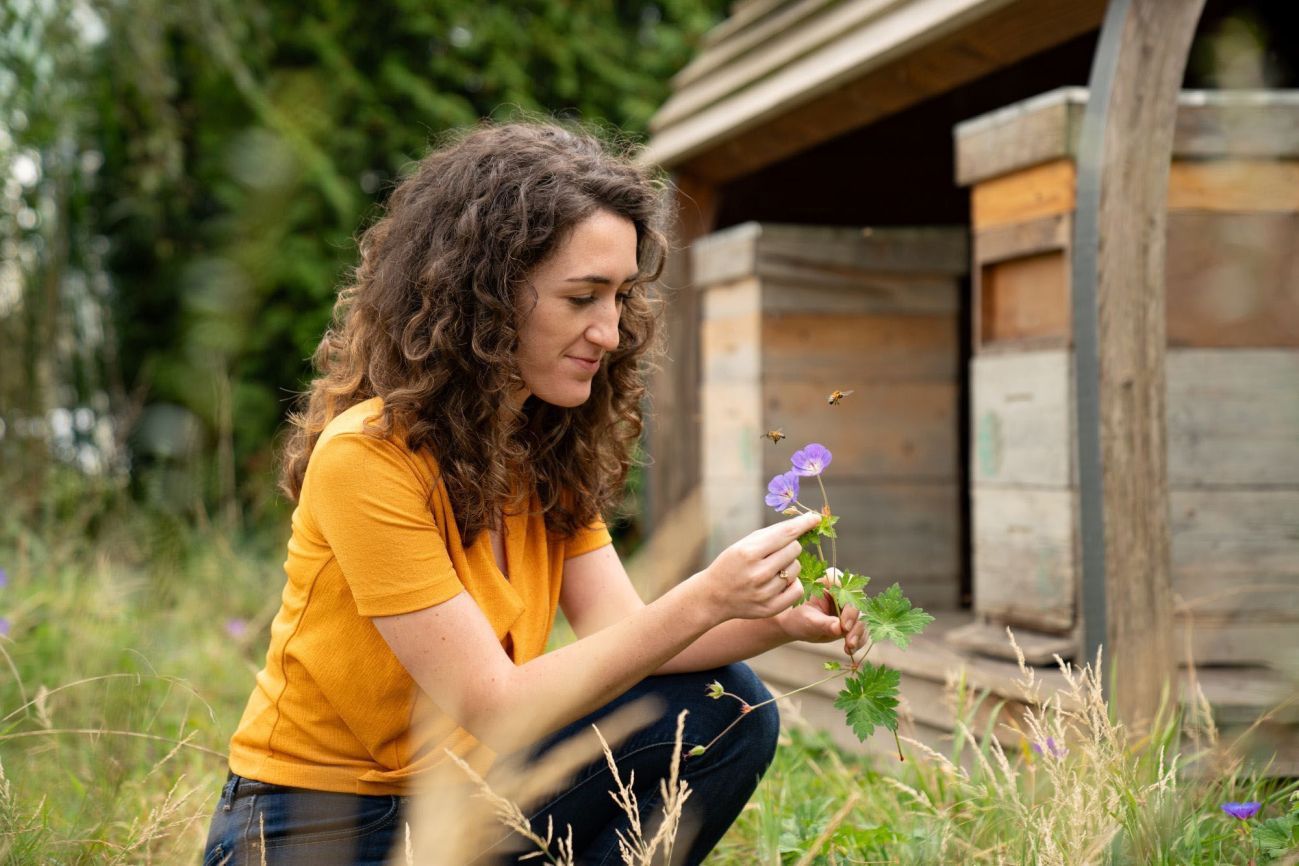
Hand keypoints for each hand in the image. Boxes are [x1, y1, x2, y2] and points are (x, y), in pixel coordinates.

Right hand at [692, 512, 822, 622]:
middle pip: (794, 549)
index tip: (815, 517)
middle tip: (775, 552)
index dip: (803, 523)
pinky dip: (792, 583)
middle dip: (789, 547)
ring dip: (789, 565)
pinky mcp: (771, 607)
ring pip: (796, 568)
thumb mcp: (742, 544)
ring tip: (771, 569)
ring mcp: (765, 592)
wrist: (713, 596)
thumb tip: (801, 524)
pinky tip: (779, 582)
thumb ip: (770, 535)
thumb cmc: (731, 564)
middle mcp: (758, 573)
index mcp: (748, 552)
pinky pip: (797, 589)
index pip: (785, 534)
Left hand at [774, 589, 865, 654]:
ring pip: (863, 617)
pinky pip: (862, 629)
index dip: (849, 605)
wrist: (797, 627)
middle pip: (858, 603)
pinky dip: (859, 639)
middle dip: (856, 623)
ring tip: (849, 647)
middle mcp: (843, 592)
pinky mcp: (853, 620)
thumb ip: (823, 623)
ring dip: (859, 634)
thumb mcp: (808, 621)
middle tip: (849, 640)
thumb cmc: (798, 618)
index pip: (846, 587)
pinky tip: (850, 649)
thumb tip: (839, 628)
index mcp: (830, 582)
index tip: (844, 625)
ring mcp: (849, 606)